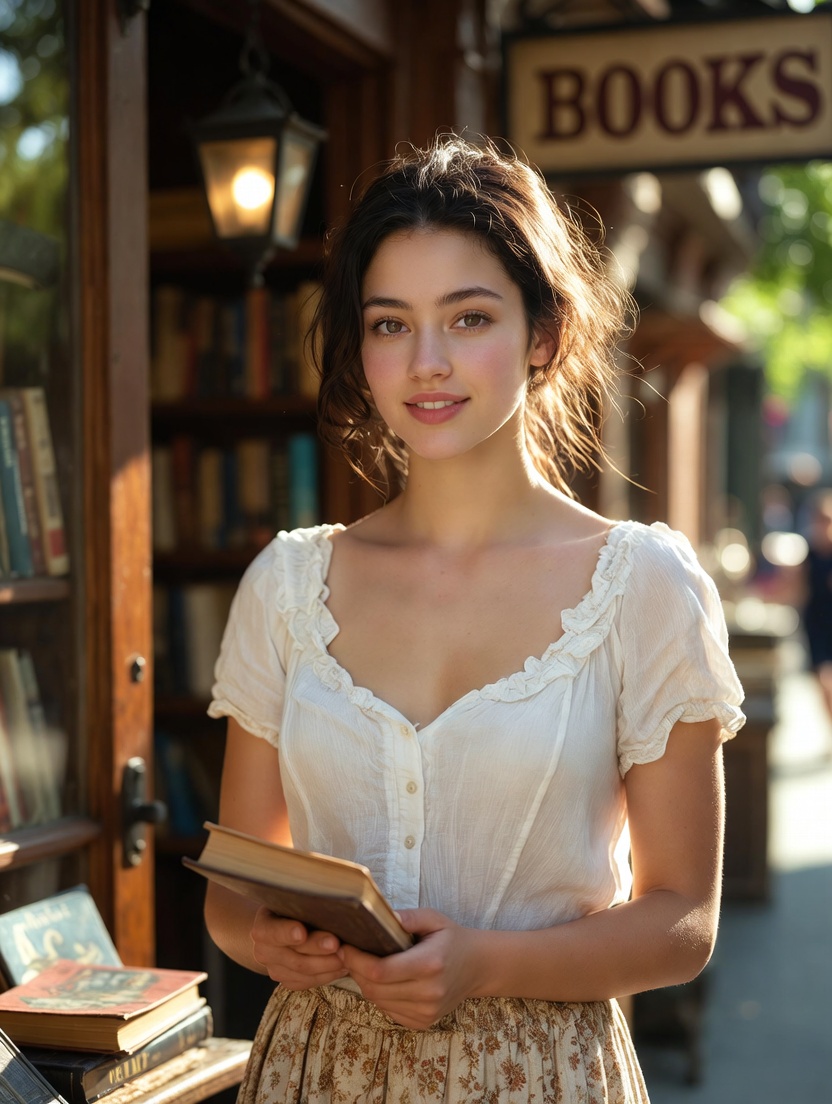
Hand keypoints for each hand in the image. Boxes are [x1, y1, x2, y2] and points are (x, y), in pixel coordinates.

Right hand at [250, 908, 348, 988]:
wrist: (281, 929)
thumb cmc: (293, 909)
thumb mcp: (294, 901)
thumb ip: (305, 904)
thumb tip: (330, 897)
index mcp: (263, 926)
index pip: (272, 931)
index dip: (286, 932)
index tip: (302, 932)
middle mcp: (263, 950)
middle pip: (294, 956)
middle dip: (318, 950)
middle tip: (337, 944)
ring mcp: (274, 968)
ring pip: (303, 972)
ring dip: (327, 966)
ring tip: (346, 956)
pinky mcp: (285, 980)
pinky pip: (308, 982)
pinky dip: (327, 975)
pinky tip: (342, 966)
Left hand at [339, 908, 482, 1028]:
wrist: (477, 966)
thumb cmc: (451, 938)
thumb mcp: (433, 918)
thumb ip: (407, 917)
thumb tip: (379, 916)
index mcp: (429, 964)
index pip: (380, 970)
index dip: (356, 960)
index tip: (345, 947)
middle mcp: (428, 993)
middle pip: (374, 988)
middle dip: (355, 970)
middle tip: (349, 954)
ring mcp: (426, 1012)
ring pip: (378, 1002)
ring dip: (366, 984)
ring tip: (365, 965)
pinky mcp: (423, 1022)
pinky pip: (388, 1011)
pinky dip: (379, 996)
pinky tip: (384, 981)